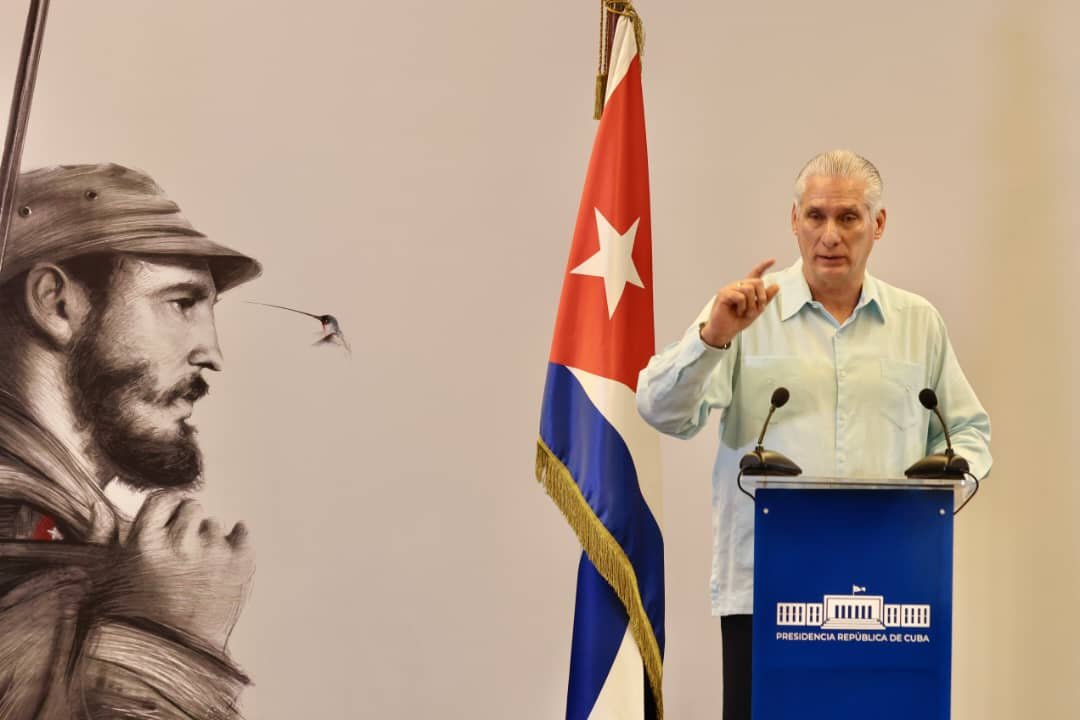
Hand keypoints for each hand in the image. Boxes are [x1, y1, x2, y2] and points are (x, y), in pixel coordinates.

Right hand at [110, 491, 253, 649]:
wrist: (172, 657)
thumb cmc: (135, 619)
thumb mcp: (107, 579)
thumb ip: (101, 539)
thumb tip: (99, 507)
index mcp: (144, 543)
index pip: (163, 499)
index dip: (166, 509)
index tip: (167, 522)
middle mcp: (180, 542)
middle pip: (191, 507)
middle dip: (187, 524)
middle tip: (182, 551)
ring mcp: (212, 552)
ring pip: (215, 525)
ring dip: (208, 539)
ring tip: (196, 570)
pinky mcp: (239, 564)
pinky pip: (242, 533)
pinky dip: (236, 540)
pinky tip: (222, 558)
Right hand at [700, 258, 780, 347]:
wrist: (725, 332)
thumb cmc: (737, 321)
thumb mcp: (756, 310)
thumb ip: (766, 298)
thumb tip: (776, 286)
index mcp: (745, 289)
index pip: (755, 274)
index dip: (763, 266)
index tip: (773, 260)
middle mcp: (737, 286)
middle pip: (757, 282)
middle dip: (761, 297)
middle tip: (758, 308)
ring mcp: (729, 289)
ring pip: (749, 289)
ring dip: (751, 304)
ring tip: (745, 312)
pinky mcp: (723, 295)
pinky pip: (740, 296)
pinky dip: (742, 306)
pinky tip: (738, 312)